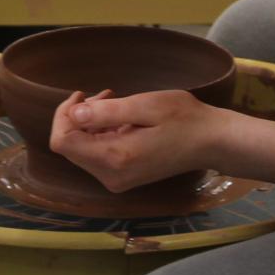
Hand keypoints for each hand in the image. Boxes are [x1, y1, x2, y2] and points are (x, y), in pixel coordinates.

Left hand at [48, 88, 230, 192]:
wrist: (211, 142)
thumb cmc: (184, 119)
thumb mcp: (145, 106)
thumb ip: (107, 112)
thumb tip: (74, 114)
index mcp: (114, 158)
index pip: (63, 142)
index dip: (63, 115)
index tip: (81, 95)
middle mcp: (110, 176)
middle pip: (70, 147)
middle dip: (78, 117)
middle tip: (104, 95)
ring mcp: (117, 180)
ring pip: (82, 151)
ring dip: (90, 124)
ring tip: (114, 102)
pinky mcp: (123, 178)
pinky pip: (98, 156)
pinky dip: (101, 134)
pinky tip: (121, 118)